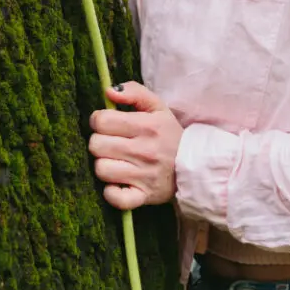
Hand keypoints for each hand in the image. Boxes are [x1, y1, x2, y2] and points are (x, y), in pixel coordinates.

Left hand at [87, 82, 183, 209]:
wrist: (194, 166)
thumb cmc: (169, 134)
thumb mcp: (158, 107)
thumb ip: (134, 92)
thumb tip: (109, 91)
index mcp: (146, 126)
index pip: (102, 120)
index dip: (98, 120)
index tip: (106, 124)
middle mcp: (144, 150)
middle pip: (96, 145)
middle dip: (99, 142)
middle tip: (110, 143)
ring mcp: (143, 176)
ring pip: (101, 169)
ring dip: (104, 164)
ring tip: (115, 161)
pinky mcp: (143, 196)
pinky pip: (116, 198)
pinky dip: (111, 193)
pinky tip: (116, 183)